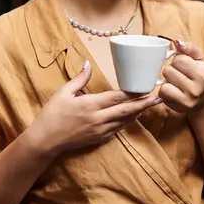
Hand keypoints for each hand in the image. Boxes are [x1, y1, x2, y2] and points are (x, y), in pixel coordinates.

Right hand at [25, 61, 158, 157]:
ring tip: (150, 106)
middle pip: (126, 110)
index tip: (146, 88)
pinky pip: (117, 129)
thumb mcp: (63, 92)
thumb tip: (88, 64)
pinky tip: (133, 117)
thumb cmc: (52, 114)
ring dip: (138, 113)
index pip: (117, 97)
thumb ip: (79, 78)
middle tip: (157, 98)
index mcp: (90, 105)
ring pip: (124, 121)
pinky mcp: (98, 138)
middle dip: (143, 104)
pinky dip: (127, 122)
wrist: (46, 140)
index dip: (133, 93)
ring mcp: (100, 130)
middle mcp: (98, 118)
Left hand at [158, 40, 203, 113]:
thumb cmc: (201, 76)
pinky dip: (165, 91)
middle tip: (179, 74)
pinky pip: (161, 94)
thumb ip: (190, 48)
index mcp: (202, 73)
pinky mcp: (178, 107)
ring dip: (167, 81)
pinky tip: (173, 91)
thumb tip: (177, 41)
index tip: (184, 65)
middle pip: (168, 71)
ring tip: (176, 82)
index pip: (178, 59)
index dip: (178, 60)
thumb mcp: (201, 60)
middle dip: (172, 70)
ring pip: (163, 84)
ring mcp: (187, 99)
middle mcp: (196, 88)